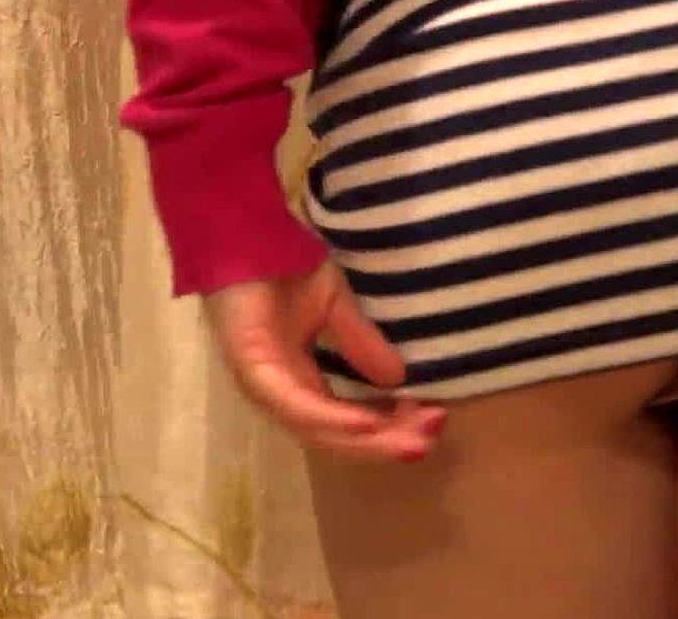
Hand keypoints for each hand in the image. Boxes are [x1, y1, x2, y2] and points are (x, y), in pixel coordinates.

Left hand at [203, 260, 446, 462]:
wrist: (243, 235)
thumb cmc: (281, 268)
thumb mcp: (335, 306)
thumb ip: (361, 341)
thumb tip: (398, 378)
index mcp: (297, 381)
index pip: (345, 420)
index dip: (388, 427)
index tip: (434, 422)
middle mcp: (280, 393)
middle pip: (336, 435)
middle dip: (385, 442)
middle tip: (430, 440)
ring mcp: (263, 387)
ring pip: (318, 431)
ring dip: (367, 439)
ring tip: (409, 439)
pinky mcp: (251, 372)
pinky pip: (294, 406)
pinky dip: (330, 418)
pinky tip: (366, 423)